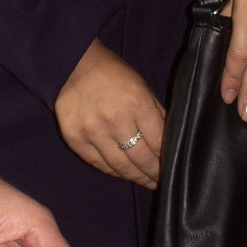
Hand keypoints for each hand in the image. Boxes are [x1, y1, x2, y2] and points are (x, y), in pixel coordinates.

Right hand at [54, 40, 164, 187]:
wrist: (73, 64)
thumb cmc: (114, 75)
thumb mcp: (143, 87)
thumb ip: (156, 115)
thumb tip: (169, 145)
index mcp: (137, 103)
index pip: (158, 143)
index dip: (167, 160)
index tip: (173, 168)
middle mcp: (115, 119)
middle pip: (141, 158)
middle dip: (154, 173)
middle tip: (161, 181)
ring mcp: (92, 130)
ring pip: (120, 166)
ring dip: (135, 177)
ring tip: (146, 181)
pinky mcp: (74, 138)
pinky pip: (98, 164)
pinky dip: (113, 171)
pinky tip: (123, 173)